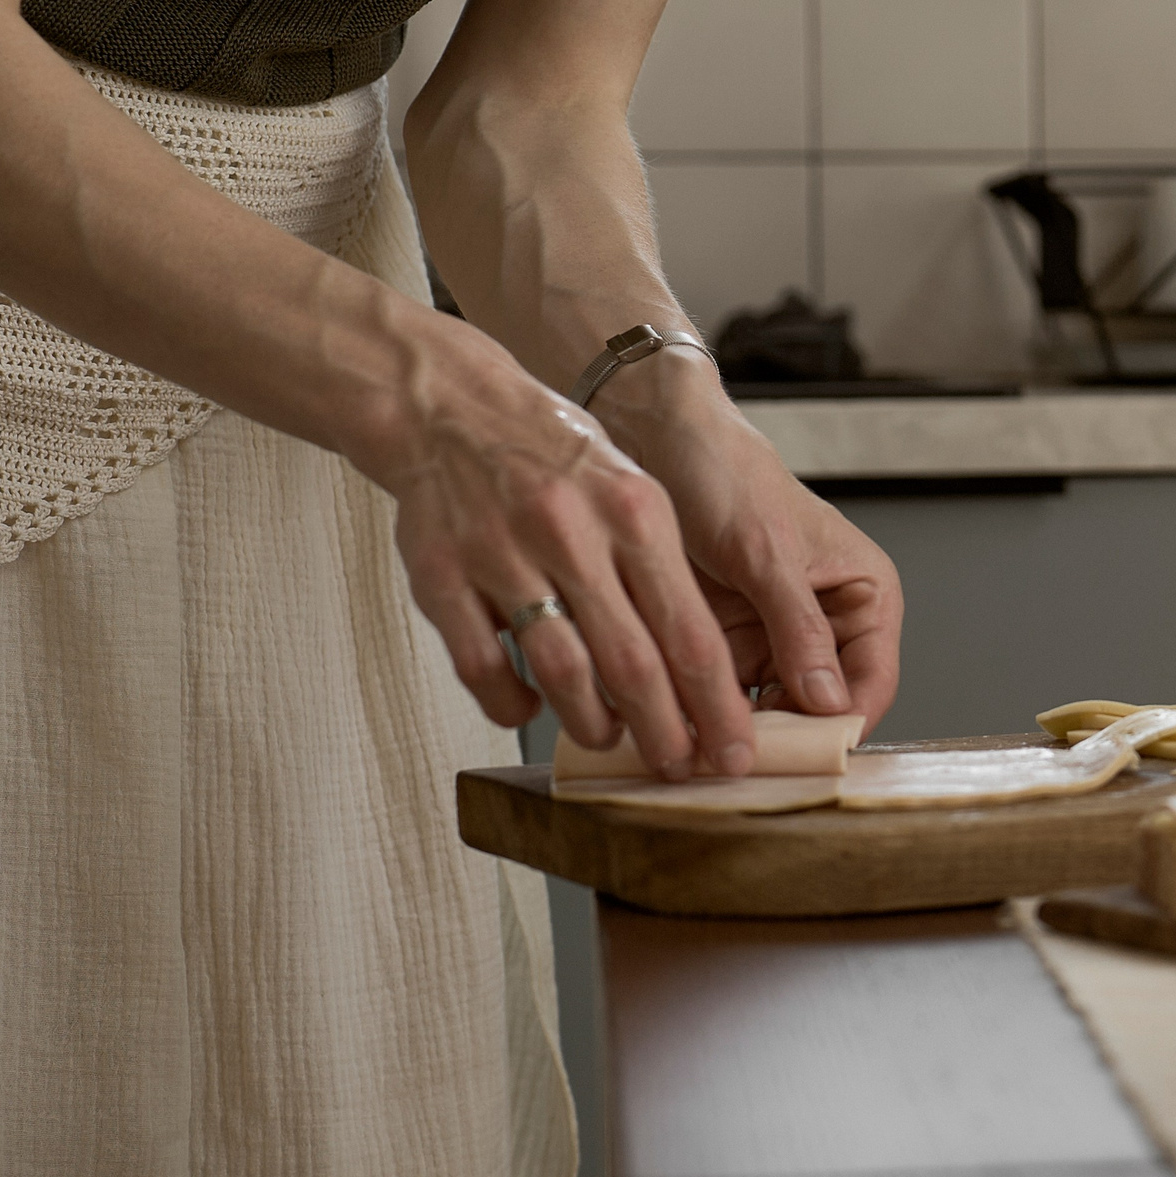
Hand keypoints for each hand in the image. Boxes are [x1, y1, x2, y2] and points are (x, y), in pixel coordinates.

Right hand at [368, 323, 756, 780]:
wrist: (452, 408)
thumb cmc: (558, 460)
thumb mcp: (635, 491)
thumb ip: (666, 574)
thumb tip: (706, 672)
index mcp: (635, 512)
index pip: (690, 631)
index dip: (715, 704)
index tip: (734, 751)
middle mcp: (572, 533)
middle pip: (632, 661)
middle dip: (665, 731)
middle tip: (682, 768)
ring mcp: (502, 554)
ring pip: (560, 669)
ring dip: (592, 721)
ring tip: (610, 739)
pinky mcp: (441, 574)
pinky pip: (481, 664)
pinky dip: (510, 701)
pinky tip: (530, 708)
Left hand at [591, 353, 903, 734]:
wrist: (658, 443)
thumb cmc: (727, 476)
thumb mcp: (767, 554)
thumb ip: (801, 629)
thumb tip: (831, 702)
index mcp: (864, 596)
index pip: (871, 682)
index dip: (841, 724)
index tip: (801, 756)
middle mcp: (827, 625)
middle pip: (820, 708)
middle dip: (784, 738)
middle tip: (742, 761)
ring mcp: (776, 639)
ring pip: (771, 712)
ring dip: (740, 732)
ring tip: (707, 750)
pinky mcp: (729, 645)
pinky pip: (725, 697)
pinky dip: (706, 713)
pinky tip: (682, 727)